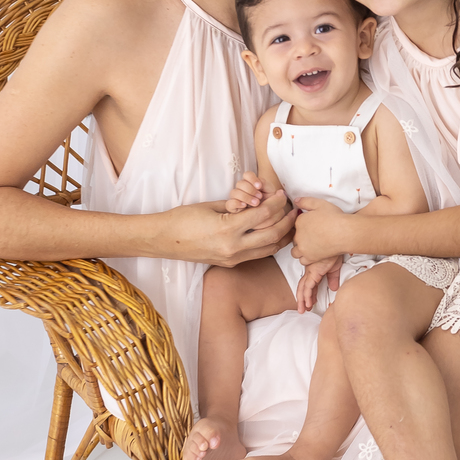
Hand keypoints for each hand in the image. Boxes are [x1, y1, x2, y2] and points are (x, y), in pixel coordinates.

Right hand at [155, 190, 295, 267]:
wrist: (164, 241)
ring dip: (283, 236)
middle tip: (295, 210)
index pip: (262, 215)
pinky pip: (257, 254)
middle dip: (287, 222)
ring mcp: (232, 259)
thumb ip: (236, 207)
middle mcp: (233, 248)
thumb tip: (256, 204)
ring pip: (268, 249)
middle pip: (272, 235)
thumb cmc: (183, 219)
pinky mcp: (230, 264)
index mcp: (227, 230)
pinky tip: (274, 234)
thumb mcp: (211, 206)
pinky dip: (269, 244)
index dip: (276, 204)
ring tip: (290, 223)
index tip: (283, 195)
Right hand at [224, 172, 277, 214]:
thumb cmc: (270, 205)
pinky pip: (229, 204)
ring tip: (256, 203)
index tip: (259, 186)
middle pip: (240, 183)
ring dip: (246, 196)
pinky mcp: (233, 210)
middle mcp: (243, 190)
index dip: (252, 178)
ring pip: (234, 192)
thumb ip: (266, 185)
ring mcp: (237, 200)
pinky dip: (237, 203)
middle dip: (250, 189)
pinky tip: (244, 206)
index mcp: (252, 184)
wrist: (268, 220)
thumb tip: (262, 183)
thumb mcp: (271, 194)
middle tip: (259, 196)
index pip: (247, 175)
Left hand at [292, 196, 352, 264]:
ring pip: (296, 251)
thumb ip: (306, 201)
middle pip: (295, 238)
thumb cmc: (335, 217)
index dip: (305, 226)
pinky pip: (302, 260)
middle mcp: (298, 235)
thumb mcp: (320, 204)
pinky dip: (307, 258)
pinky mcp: (309, 257)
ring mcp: (303, 247)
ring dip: (302, 249)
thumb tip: (295, 201)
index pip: (296, 225)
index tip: (313, 227)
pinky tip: (315, 253)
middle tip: (315, 236)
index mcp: (299, 221)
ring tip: (313, 246)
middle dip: (302, 238)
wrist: (344, 232)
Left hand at [296, 256, 342, 311]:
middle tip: (303, 310)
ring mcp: (310, 273)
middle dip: (302, 300)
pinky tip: (308, 303)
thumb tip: (333, 289)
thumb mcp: (334, 269)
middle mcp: (309, 272)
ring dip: (302, 300)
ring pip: (302, 289)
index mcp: (314, 271)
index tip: (311, 303)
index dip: (309, 295)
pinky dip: (307, 296)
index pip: (309, 285)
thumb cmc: (333, 253)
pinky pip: (308, 287)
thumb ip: (333, 279)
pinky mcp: (312, 273)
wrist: (333, 246)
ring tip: (303, 310)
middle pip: (302, 288)